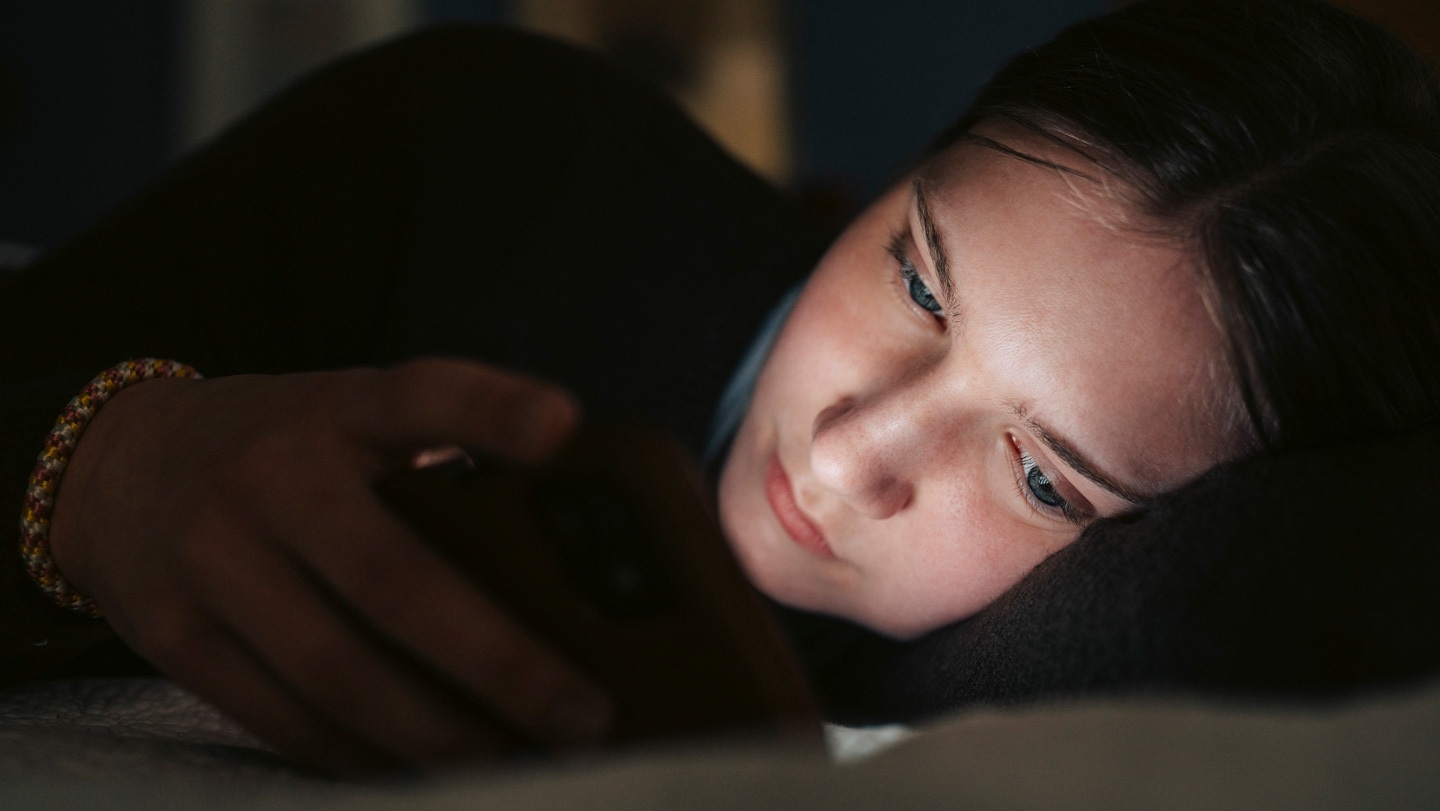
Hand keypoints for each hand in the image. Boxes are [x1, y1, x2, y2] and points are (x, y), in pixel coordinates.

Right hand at [46, 358, 609, 772]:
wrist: (114, 464)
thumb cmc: (282, 447)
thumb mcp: (348, 417)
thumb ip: (433, 461)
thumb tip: (562, 563)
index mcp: (337, 409)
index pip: (421, 396)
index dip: (490, 411)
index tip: (562, 426)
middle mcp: (269, 477)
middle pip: (393, 579)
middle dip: (498, 661)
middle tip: (582, 716)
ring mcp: (211, 558)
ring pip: (338, 672)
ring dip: (436, 735)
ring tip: (516, 765)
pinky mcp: (172, 634)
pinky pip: (279, 716)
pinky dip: (358, 757)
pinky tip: (421, 774)